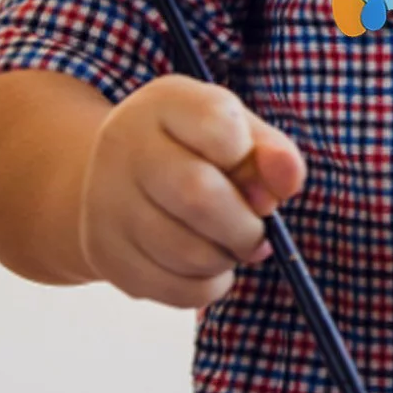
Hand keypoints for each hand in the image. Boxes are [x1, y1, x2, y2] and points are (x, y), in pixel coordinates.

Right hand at [78, 74, 306, 307]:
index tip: (250, 168)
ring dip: (227, 258)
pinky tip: (208, 265)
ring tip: (229, 245)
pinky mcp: (105, 253)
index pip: (219, 125)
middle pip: (198, 196)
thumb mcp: (235, 129)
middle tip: (257, 230)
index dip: (249, 155)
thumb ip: (270, 151)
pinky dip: (208, 285)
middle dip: (245, 225)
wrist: (117, 175)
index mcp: (164, 103)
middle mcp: (125, 146)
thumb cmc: (193, 148)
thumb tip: (286, 184)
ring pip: (186, 252)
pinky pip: (173, 288)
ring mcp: (107, 202)